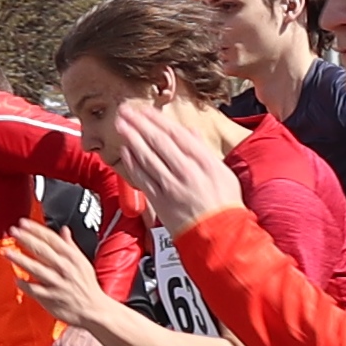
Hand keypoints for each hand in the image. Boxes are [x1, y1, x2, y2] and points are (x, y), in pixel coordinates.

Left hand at [4, 218, 104, 324]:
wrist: (94, 310)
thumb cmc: (87, 286)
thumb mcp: (83, 262)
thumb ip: (71, 246)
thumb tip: (64, 230)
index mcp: (72, 257)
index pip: (52, 239)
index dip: (36, 229)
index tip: (23, 223)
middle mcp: (64, 268)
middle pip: (42, 250)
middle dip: (26, 239)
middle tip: (13, 231)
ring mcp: (57, 283)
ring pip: (36, 268)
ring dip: (20, 259)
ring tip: (7, 252)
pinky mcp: (51, 298)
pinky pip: (34, 289)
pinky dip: (24, 284)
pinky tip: (15, 278)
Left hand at [110, 102, 246, 235]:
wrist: (219, 236)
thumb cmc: (224, 206)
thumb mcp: (223, 173)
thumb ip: (204, 151)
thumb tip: (190, 133)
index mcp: (204, 162)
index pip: (176, 134)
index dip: (157, 119)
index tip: (145, 109)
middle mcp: (186, 171)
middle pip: (158, 141)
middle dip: (139, 123)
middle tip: (125, 110)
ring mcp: (170, 185)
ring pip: (147, 156)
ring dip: (131, 138)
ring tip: (121, 124)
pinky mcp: (159, 200)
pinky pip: (142, 177)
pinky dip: (132, 162)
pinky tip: (125, 151)